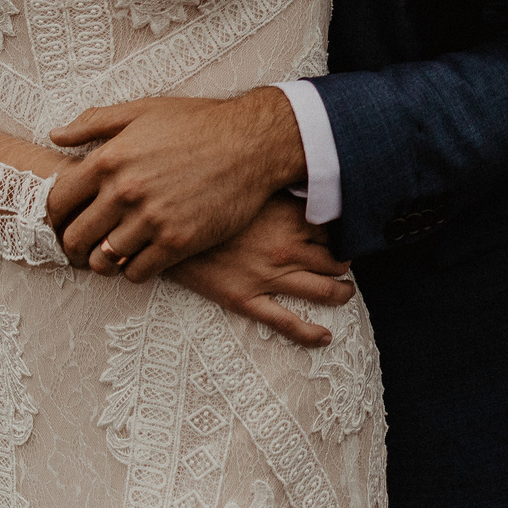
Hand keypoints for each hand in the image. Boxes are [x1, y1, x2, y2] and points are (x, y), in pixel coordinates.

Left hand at [47, 89, 307, 281]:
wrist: (252, 143)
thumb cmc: (198, 123)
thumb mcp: (143, 110)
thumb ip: (94, 122)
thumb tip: (56, 135)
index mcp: (109, 159)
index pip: (57, 202)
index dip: (55, 217)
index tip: (64, 222)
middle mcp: (125, 192)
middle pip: (75, 237)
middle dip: (73, 246)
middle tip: (82, 246)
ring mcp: (152, 220)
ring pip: (104, 259)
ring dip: (103, 260)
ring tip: (111, 253)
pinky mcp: (178, 242)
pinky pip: (137, 272)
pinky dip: (133, 269)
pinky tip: (140, 257)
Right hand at [166, 197, 353, 347]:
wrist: (162, 226)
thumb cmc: (205, 199)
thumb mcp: (246, 185)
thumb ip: (275, 184)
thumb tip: (298, 169)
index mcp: (288, 216)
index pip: (335, 228)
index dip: (342, 233)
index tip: (343, 234)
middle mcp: (286, 247)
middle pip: (335, 261)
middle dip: (345, 264)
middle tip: (345, 264)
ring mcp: (268, 276)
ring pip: (324, 291)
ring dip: (342, 294)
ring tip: (345, 293)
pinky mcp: (246, 299)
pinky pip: (287, 323)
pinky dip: (311, 334)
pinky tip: (324, 338)